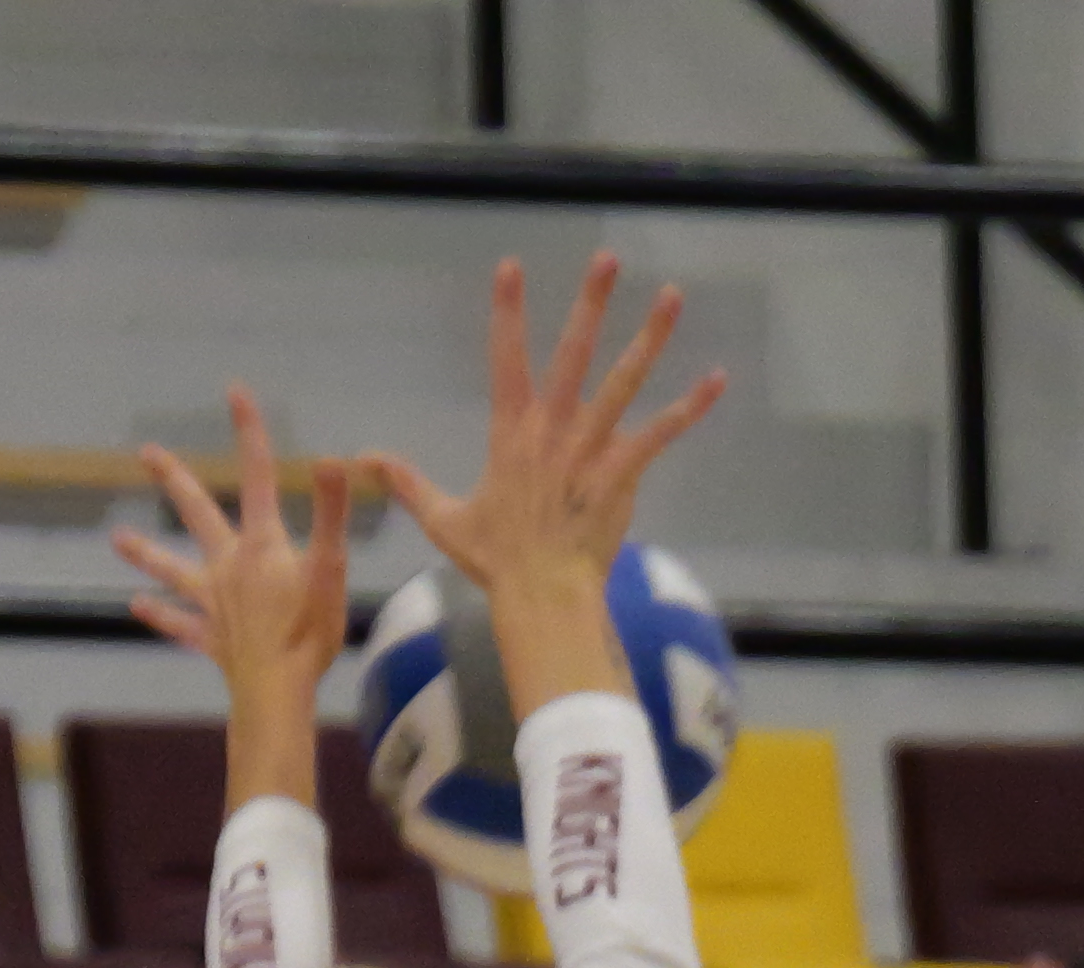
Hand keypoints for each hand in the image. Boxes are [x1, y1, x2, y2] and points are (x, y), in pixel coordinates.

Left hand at [117, 385, 363, 713]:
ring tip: (117, 538)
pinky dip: (158, 614)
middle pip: (196, 513)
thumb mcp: (330, 568)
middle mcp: (228, 567)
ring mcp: (213, 603)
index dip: (249, 432)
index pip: (257, 476)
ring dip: (146, 553)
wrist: (277, 692)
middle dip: (173, 479)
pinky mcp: (209, 639)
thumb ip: (330, 512)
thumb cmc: (308, 633)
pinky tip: (135, 605)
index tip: (235, 392)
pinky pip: (178, 624)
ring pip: (173, 570)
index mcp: (261, 545)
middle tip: (146, 453)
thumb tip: (332, 458)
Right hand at [364, 251, 722, 606]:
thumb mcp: (446, 520)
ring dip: (649, 338)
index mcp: (511, 434)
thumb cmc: (496, 561)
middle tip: (607, 258)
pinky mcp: (621, 472)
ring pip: (623, 382)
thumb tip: (367, 461)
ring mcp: (590, 449)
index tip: (511, 266)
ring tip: (671, 296)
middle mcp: (552, 430)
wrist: (540, 594)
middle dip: (590, 304)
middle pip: (573, 354)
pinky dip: (690, 407)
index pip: (506, 360)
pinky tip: (716, 378)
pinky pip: (660, 434)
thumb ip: (410, 485)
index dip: (508, 311)